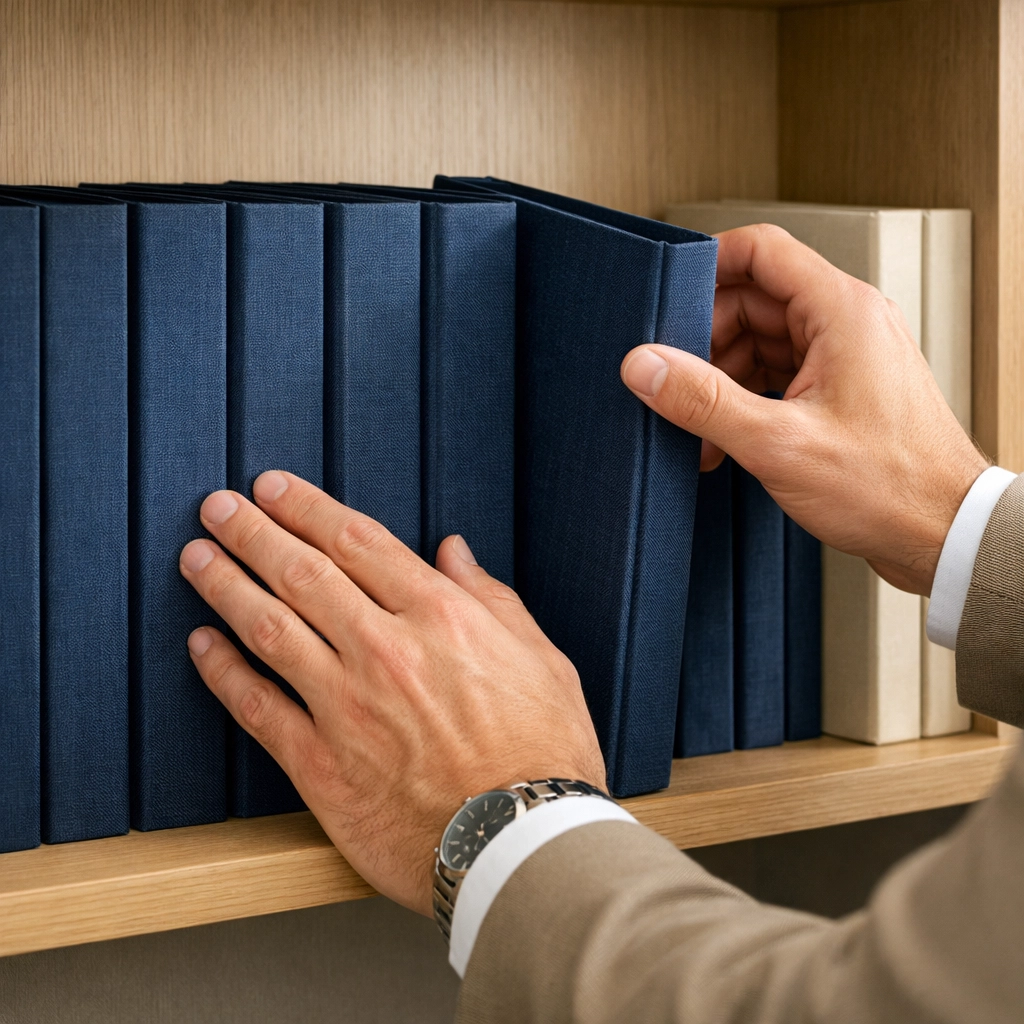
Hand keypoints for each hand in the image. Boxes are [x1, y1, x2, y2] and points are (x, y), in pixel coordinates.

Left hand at [178, 474, 603, 915]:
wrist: (522, 845)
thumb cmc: (544, 755)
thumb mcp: (542, 660)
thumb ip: (492, 599)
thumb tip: (454, 554)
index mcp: (441, 617)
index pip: (357, 541)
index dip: (306, 507)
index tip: (274, 488)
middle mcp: (386, 650)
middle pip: (301, 573)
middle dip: (252, 531)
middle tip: (218, 508)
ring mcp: (347, 706)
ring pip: (268, 628)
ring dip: (225, 586)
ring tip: (197, 558)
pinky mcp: (321, 764)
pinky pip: (257, 707)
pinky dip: (222, 671)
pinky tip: (202, 645)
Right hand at [620, 224, 988, 594]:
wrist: (941, 533)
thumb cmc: (890, 487)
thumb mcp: (778, 443)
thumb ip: (703, 400)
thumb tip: (645, 366)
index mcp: (841, 312)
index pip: (761, 250)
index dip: (709, 264)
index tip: (670, 294)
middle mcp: (847, 323)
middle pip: (753, 300)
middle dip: (706, 342)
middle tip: (676, 384)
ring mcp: (845, 357)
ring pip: (761, 341)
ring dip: (722, 380)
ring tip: (701, 429)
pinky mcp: (841, 390)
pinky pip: (778, 374)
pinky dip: (746, 400)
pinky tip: (725, 440)